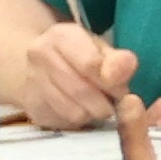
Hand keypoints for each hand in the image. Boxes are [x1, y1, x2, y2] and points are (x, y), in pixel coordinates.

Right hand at [3, 19, 131, 130]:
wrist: (35, 67)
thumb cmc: (77, 57)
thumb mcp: (101, 51)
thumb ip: (117, 60)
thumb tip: (128, 64)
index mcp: (61, 36)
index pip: (90, 64)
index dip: (112, 82)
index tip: (121, 89)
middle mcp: (40, 55)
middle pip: (82, 91)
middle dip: (107, 102)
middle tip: (114, 101)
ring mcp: (31, 82)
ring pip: (74, 112)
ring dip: (94, 114)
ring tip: (98, 105)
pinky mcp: (32, 107)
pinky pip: (65, 123)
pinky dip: (80, 122)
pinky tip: (82, 111)